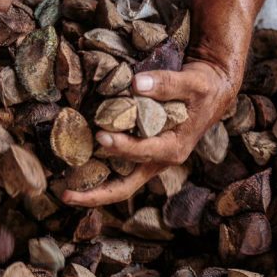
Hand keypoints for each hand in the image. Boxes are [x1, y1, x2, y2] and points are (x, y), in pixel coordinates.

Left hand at [61, 58, 238, 206]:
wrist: (213, 92)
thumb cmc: (204, 87)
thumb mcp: (192, 82)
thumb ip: (166, 84)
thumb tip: (135, 84)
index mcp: (174, 148)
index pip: (143, 152)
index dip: (121, 146)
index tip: (101, 135)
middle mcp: (161, 160)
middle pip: (125, 187)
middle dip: (96, 194)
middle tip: (66, 194)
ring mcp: (151, 160)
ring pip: (120, 183)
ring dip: (94, 187)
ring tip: (63, 188)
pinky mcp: (144, 152)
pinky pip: (119, 168)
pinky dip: (99, 169)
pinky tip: (77, 164)